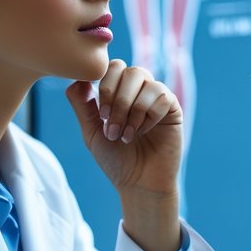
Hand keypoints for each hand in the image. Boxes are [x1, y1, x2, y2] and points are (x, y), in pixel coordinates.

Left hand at [65, 60, 183, 250]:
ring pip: (145, 80)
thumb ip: (82, 105)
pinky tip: (144, 132)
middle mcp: (139, 91)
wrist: (139, 183)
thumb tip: (77, 78)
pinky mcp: (172, 108)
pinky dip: (148, 115)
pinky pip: (161, 96)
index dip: (105, 86)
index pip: (113, 67)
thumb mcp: (92, 132)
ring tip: (126, 135)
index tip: (101, 115)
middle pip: (129, 70)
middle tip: (112, 127)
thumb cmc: (116, 159)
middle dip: (117, 99)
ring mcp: (156, 98)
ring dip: (131, 109)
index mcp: (119, 92)